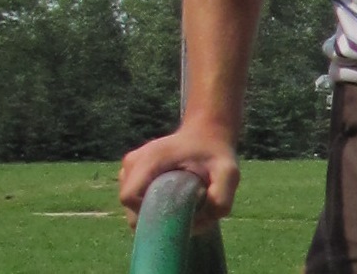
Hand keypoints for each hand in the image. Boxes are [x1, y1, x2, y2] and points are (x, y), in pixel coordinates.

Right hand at [118, 120, 240, 229]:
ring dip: (153, 212)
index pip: (130, 197)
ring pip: (132, 208)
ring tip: (177, 199)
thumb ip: (220, 198)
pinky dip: (150, 206)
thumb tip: (199, 222)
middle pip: (130, 208)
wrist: (207, 135)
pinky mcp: (130, 175)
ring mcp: (128, 168)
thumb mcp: (228, 173)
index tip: (175, 211)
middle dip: (155, 217)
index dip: (149, 213)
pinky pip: (135, 202)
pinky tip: (169, 196)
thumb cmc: (216, 154)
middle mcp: (133, 162)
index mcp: (150, 158)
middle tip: (181, 208)